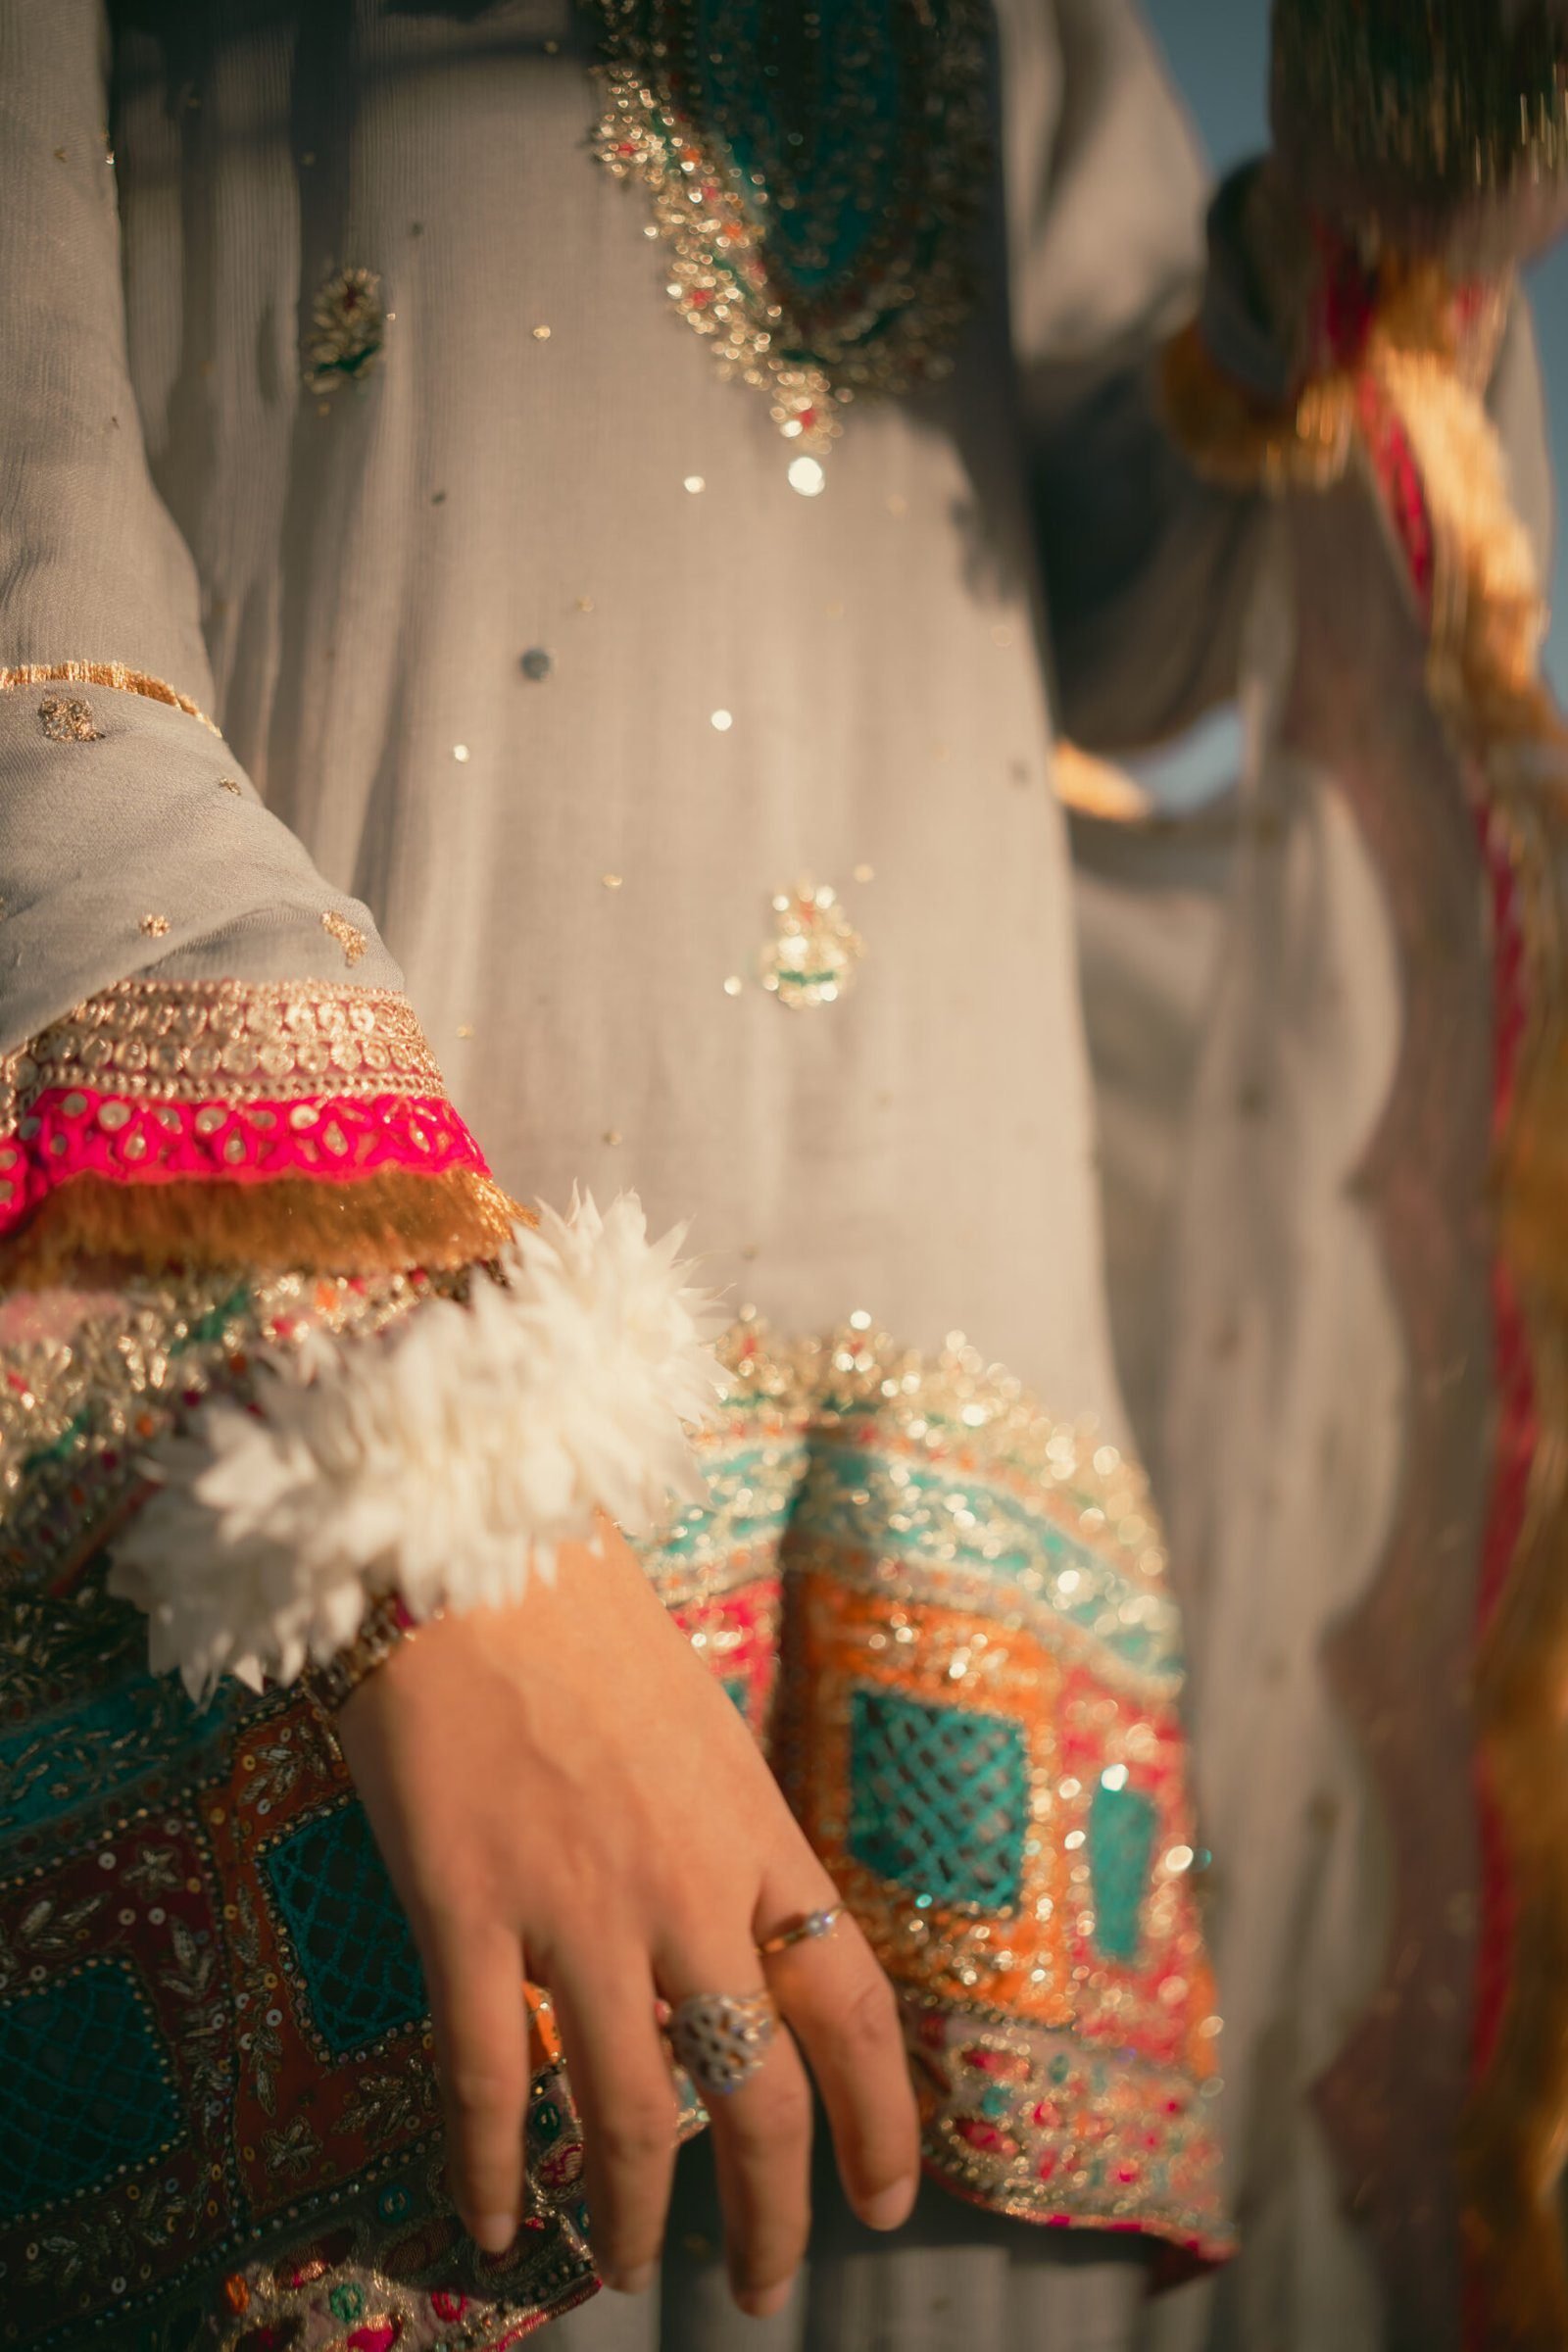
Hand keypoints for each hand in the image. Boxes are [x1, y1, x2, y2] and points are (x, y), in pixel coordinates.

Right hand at [336, 1525, 920, 2316]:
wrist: (473, 1549)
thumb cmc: (584, 1621)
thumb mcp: (700, 1729)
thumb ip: (723, 1841)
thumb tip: (736, 1939)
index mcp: (759, 1837)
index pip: (855, 2008)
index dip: (883, 2122)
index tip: (887, 2202)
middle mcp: (689, 1891)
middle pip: (761, 2095)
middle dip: (775, 2215)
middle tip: (766, 2288)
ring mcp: (580, 1908)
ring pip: (634, 2115)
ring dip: (633, 2216)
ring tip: (622, 2269)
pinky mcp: (470, 1911)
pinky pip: (489, 2079)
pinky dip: (491, 2168)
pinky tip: (493, 2221)